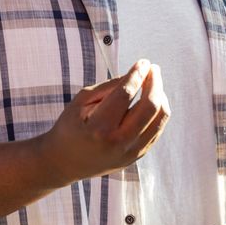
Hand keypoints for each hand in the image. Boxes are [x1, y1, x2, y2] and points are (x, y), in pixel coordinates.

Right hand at [41, 59, 170, 185]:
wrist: (64, 163)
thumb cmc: (70, 127)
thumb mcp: (80, 102)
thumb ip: (108, 87)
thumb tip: (136, 74)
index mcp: (99, 127)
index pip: (126, 94)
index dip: (137, 74)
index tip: (143, 62)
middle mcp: (118, 142)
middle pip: (150, 106)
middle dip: (155, 82)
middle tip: (153, 69)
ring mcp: (130, 152)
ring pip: (160, 118)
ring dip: (161, 96)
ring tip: (153, 84)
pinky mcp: (137, 156)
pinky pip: (157, 129)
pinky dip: (158, 112)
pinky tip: (150, 101)